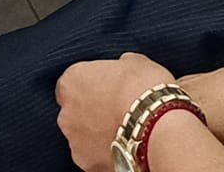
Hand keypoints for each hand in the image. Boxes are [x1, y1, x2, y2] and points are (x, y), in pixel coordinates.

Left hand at [56, 54, 179, 171]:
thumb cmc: (145, 90)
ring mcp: (76, 143)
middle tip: (118, 110)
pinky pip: (96, 158)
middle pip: (75, 112)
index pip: (71, 83)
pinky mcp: (89, 166)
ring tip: (126, 132)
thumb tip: (124, 66)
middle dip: (92, 112)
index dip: (90, 85)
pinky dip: (108, 154)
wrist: (157, 127)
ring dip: (98, 134)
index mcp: (72, 81)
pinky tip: (127, 147)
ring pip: (83, 138)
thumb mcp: (136, 62)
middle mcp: (66, 113)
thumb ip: (121, 65)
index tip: (107, 88)